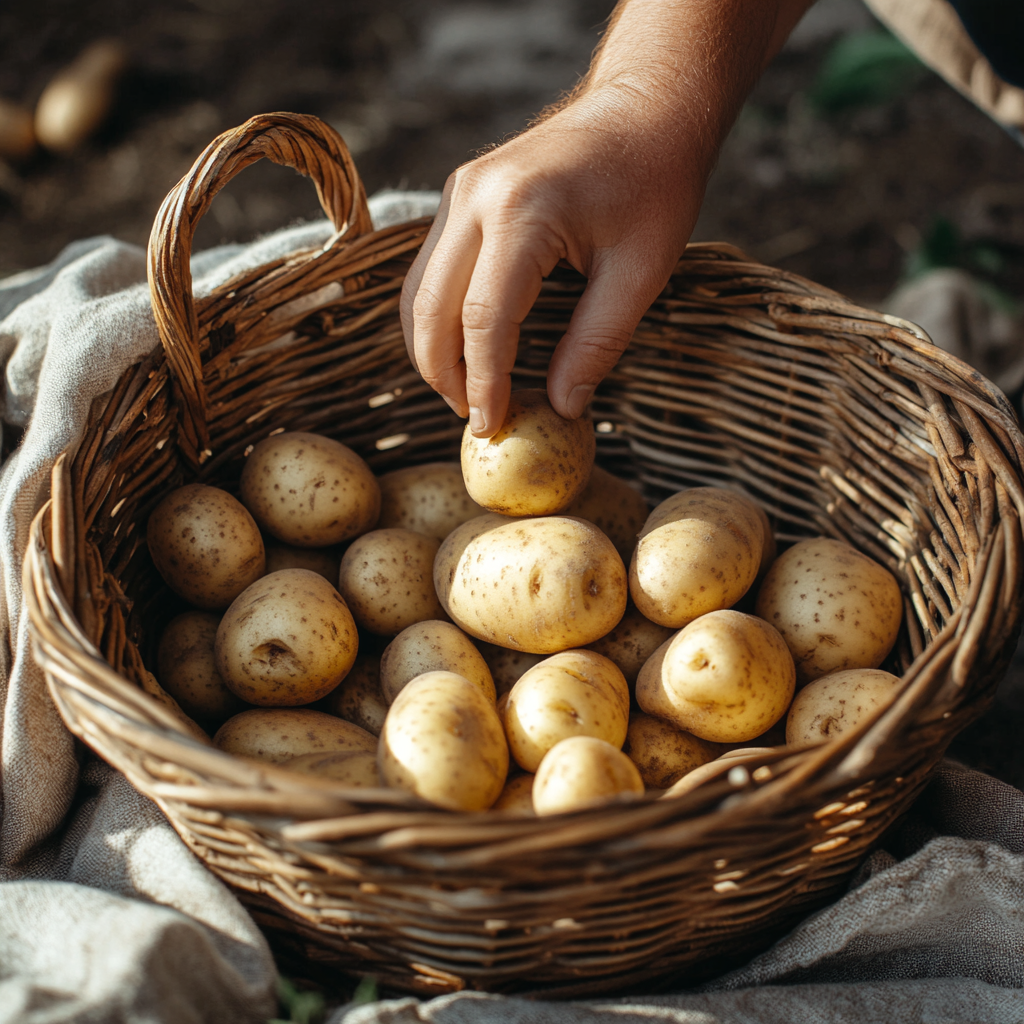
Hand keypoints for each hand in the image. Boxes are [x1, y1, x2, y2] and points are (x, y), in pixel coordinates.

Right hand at [400, 0, 814, 436]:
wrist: (646, 104)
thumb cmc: (657, 181)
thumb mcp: (641, 272)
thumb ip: (596, 344)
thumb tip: (561, 408)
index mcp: (522, 213)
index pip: (483, 320)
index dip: (485, 383)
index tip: (492, 428)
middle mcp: (475, 198)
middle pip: (432, 309)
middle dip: (445, 375)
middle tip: (475, 419)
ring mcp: (461, 192)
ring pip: (420, 291)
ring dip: (434, 349)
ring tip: (469, 393)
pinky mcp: (461, 194)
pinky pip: (431, 269)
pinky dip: (439, 317)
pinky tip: (467, 349)